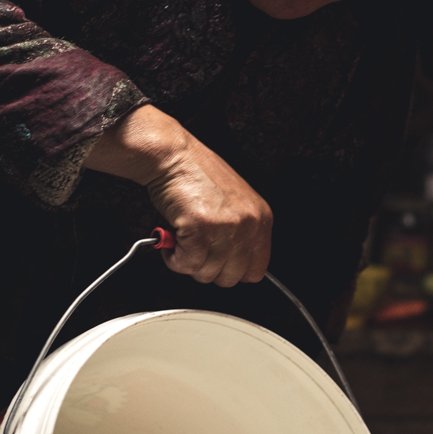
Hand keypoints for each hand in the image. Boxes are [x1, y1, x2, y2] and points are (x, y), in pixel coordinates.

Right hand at [86, 104, 271, 286]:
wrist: (172, 155)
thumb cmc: (196, 174)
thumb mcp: (235, 203)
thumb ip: (240, 232)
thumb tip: (232, 262)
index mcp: (261, 218)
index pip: (257, 270)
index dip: (231, 270)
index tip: (216, 262)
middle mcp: (248, 224)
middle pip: (231, 277)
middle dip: (207, 268)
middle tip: (194, 250)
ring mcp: (225, 228)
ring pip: (207, 274)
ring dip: (187, 262)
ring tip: (181, 239)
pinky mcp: (200, 229)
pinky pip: (187, 264)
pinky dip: (173, 257)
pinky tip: (171, 240)